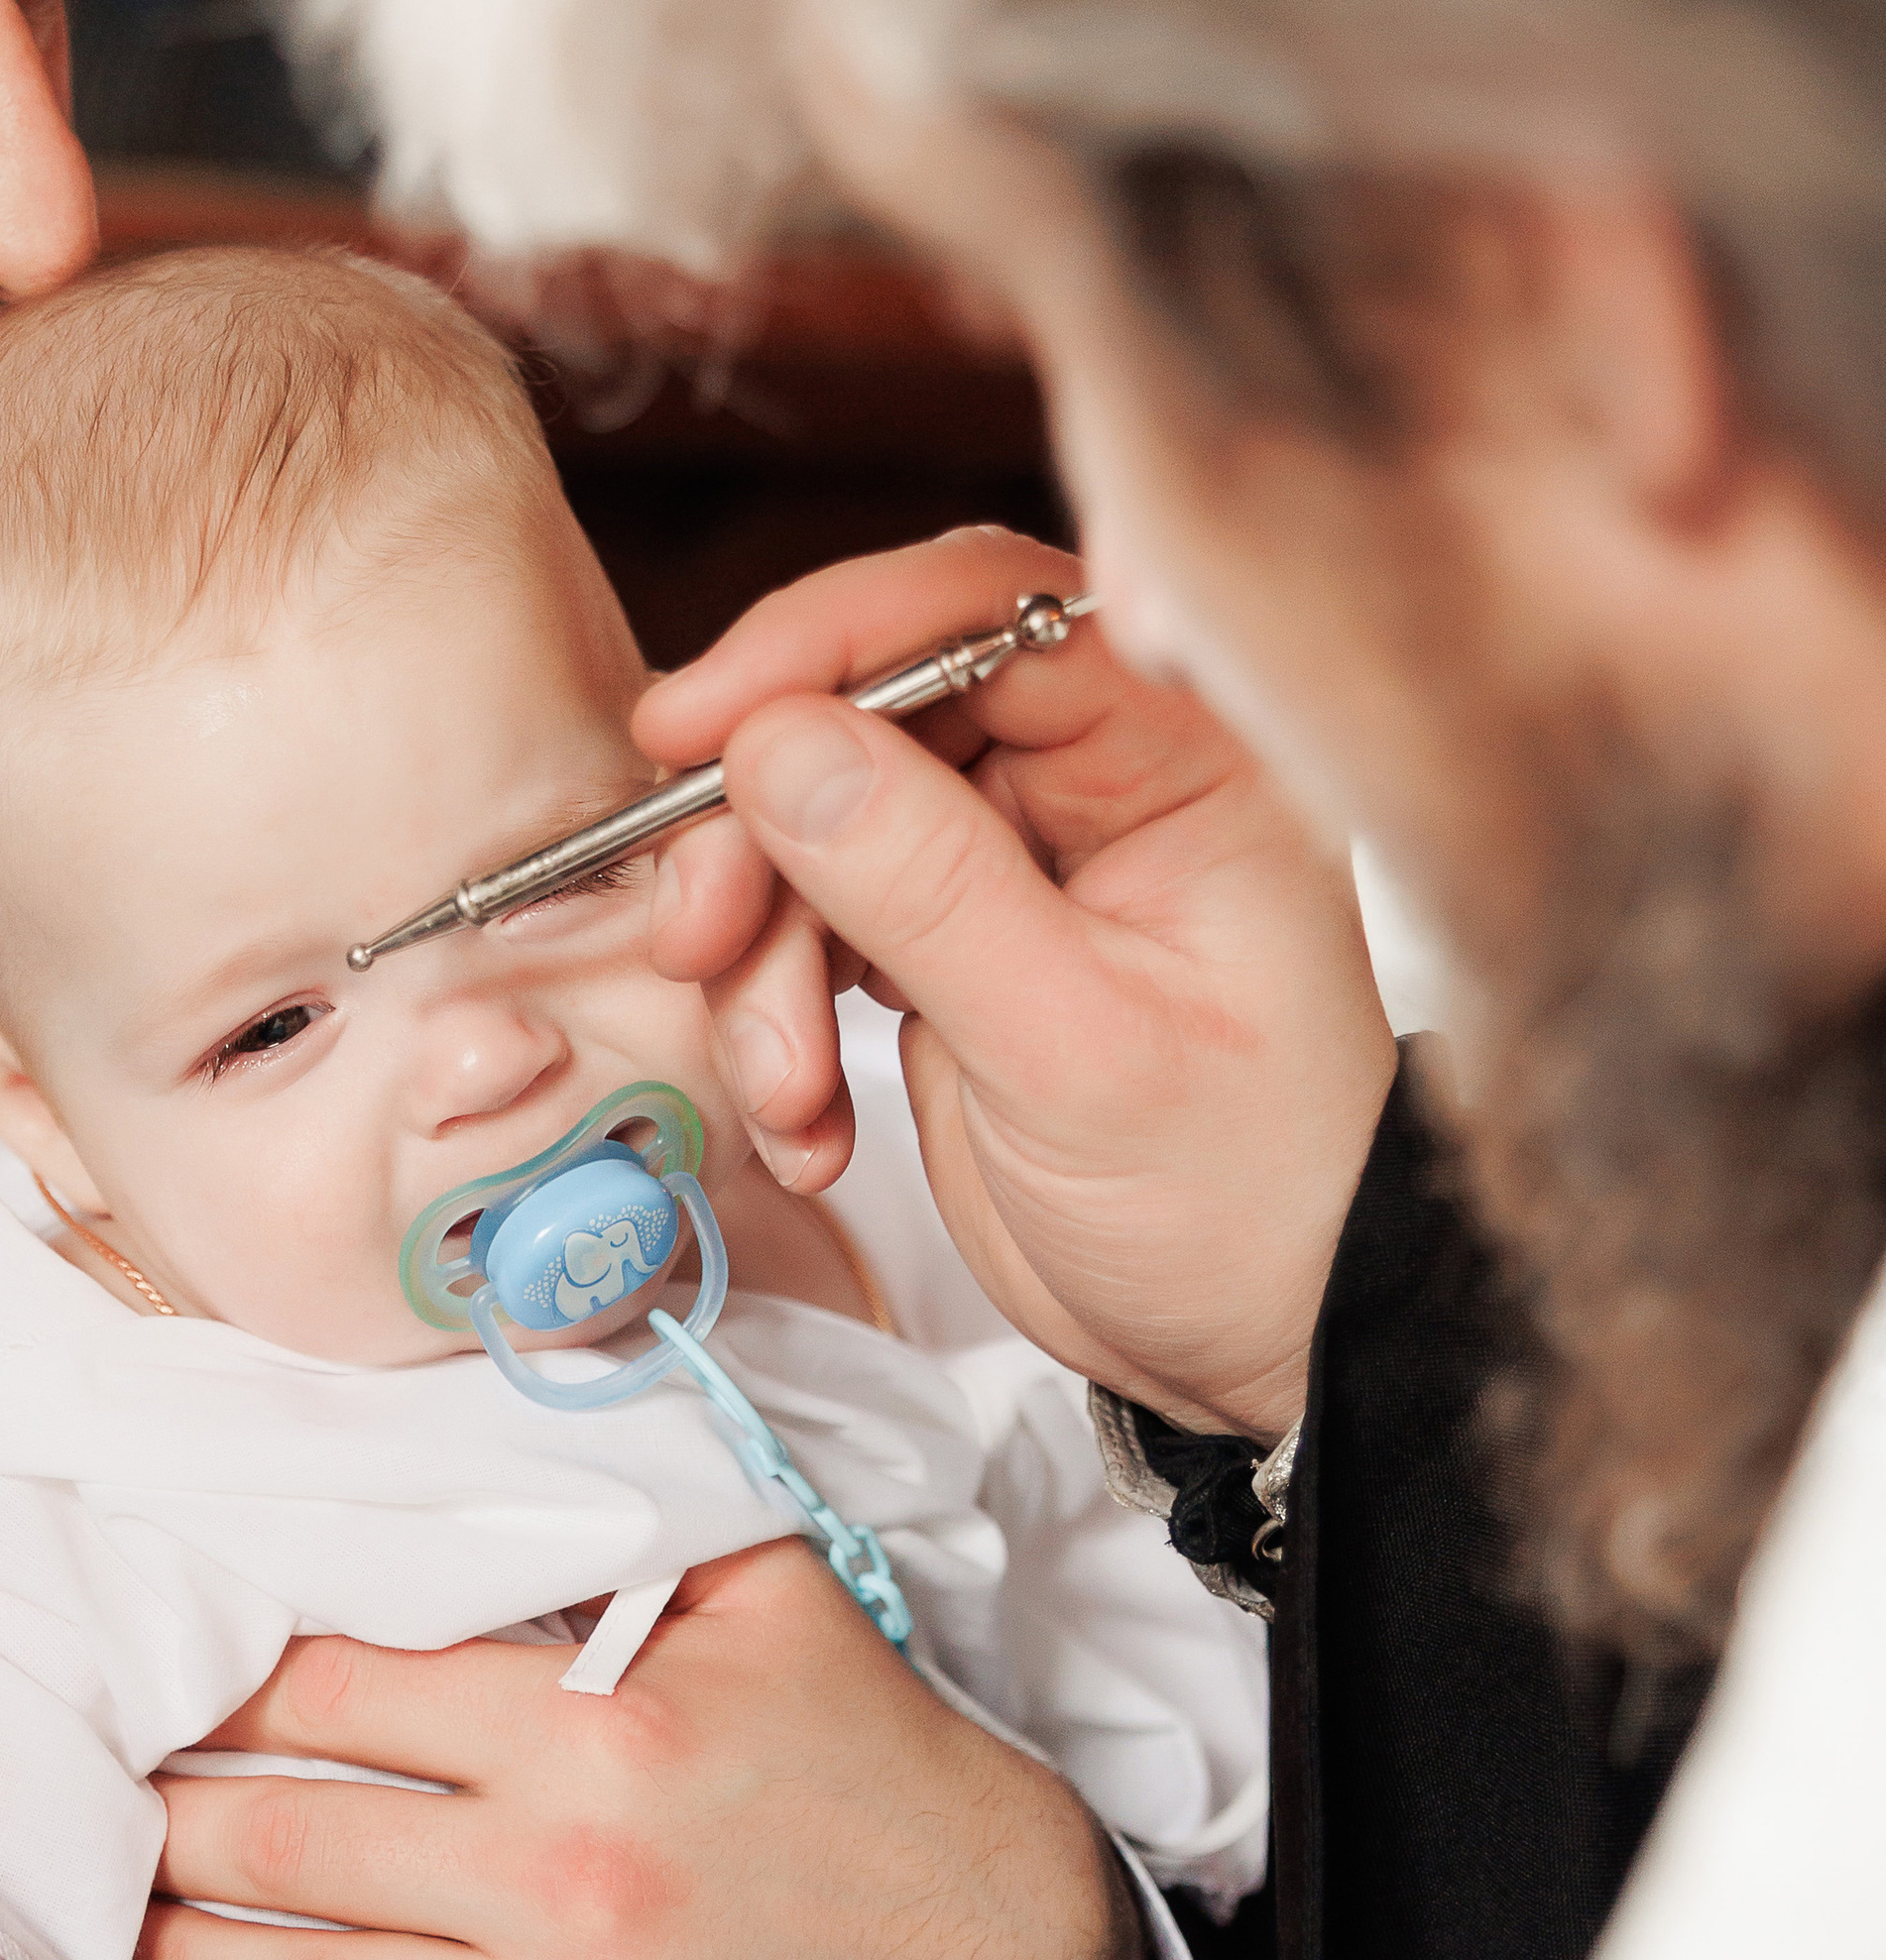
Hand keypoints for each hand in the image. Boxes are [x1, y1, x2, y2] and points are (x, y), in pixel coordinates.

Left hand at [126, 1538, 1150, 1959]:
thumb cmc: (883, 1772)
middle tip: (92, 1798)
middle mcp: (564, 1889)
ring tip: (106, 1926)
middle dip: (167, 1818)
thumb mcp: (780, 1598)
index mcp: (598, 1735)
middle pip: (290, 1843)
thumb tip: (530, 1398)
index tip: (162, 1671)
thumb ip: (637, 1511)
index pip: (341, 1693)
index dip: (227, 1682)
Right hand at [637, 528, 1396, 1436]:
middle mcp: (1098, 781)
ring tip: (786, 1091)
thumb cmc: (1239, 1202)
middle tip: (704, 934)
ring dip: (763, 954)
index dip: (828, 646)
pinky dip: (779, 1016)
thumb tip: (781, 742)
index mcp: (1183, 756)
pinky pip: (813, 925)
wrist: (1256, 1343)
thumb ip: (927, 887)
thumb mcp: (1077, 1051)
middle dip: (765, 828)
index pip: (988, 615)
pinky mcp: (950, 943)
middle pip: (869, 714)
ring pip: (818, 826)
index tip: (704, 726)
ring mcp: (1016, 862)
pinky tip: (811, 1122)